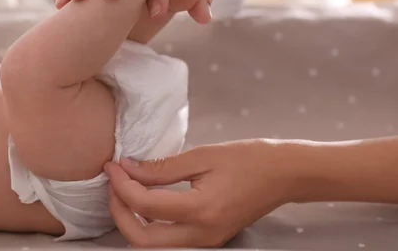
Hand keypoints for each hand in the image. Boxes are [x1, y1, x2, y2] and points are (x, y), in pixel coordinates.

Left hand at [104, 139, 300, 247]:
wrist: (285, 174)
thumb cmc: (250, 159)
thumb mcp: (203, 156)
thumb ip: (162, 167)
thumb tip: (128, 169)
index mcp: (200, 210)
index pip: (145, 205)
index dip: (121, 185)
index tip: (112, 166)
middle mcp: (201, 235)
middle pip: (142, 239)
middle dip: (119, 211)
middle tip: (114, 182)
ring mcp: (206, 241)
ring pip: (153, 244)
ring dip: (132, 220)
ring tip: (126, 189)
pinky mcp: (209, 238)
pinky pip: (169, 239)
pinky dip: (150, 222)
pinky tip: (147, 198)